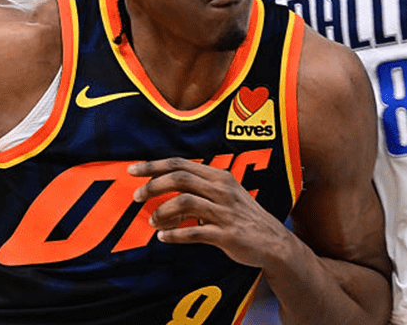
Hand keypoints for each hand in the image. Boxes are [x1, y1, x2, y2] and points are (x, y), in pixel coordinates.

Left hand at [128, 157, 294, 268]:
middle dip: (153, 186)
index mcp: (219, 177)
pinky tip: (164, 238)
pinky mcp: (227, 235)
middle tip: (137, 197)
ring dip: (162, 212)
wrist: (274, 243)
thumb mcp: (225, 194)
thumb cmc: (244, 217)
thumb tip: (164, 188)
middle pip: (179, 179)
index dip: (154, 165)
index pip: (180, 164)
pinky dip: (174, 235)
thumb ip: (199, 188)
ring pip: (184, 203)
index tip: (132, 170)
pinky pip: (194, 232)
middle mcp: (222, 190)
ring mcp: (225, 212)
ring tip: (153, 222)